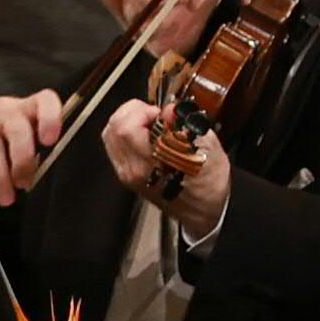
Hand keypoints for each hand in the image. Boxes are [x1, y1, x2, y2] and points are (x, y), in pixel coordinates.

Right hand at [0, 89, 65, 208]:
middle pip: (17, 129)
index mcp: (28, 109)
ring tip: (5, 198)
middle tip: (23, 183)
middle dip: (22, 161)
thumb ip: (38, 151)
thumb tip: (45, 176)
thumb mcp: (25, 135)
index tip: (49, 140)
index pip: (44, 102)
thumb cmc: (5, 137)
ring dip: (0, 178)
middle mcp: (5, 111)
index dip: (49, 118)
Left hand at [102, 97, 231, 235]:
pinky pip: (114, 146)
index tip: (162, 114)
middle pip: (113, 128)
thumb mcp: (207, 148)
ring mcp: (128, 174)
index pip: (127, 127)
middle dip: (133, 112)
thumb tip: (169, 109)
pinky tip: (144, 133)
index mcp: (152, 163)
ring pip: (110, 136)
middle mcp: (134, 170)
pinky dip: (125, 133)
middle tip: (154, 115)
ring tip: (150, 123)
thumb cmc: (209, 184)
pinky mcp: (126, 176)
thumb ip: (185, 124)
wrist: (205, 211)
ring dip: (127, 121)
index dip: (143, 111)